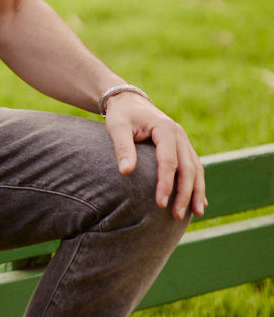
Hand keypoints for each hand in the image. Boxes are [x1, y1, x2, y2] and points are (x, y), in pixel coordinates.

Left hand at [104, 94, 206, 220]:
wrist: (128, 100)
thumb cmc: (122, 115)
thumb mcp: (117, 127)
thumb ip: (122, 148)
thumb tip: (125, 172)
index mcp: (165, 129)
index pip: (169, 162)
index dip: (166, 184)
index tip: (160, 204)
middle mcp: (179, 135)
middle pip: (187, 168)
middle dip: (185, 193)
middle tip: (176, 215)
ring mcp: (183, 141)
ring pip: (196, 169)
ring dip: (197, 192)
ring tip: (196, 214)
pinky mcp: (182, 147)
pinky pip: (195, 167)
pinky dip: (198, 184)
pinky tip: (200, 202)